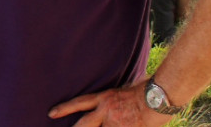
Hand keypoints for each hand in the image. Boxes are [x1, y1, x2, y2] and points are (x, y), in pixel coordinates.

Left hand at [48, 82, 172, 126]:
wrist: (160, 96)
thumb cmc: (147, 89)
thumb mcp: (125, 88)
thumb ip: (114, 98)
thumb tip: (107, 102)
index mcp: (105, 98)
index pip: (79, 103)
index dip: (64, 109)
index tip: (51, 114)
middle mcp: (107, 111)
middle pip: (84, 124)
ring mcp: (116, 123)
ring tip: (107, 125)